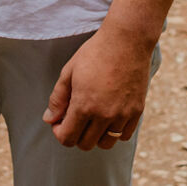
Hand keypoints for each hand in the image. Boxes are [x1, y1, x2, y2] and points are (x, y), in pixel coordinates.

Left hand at [43, 23, 152, 150]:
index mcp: (84, 105)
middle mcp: (104, 115)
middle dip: (75, 135)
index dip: (59, 133)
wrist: (126, 41)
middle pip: (86, 144)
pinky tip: (108, 116)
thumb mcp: (69, 72)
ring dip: (95, 136)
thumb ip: (58, 99)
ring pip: (106, 143)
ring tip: (92, 118)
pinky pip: (124, 135)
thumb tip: (49, 120)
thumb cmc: (94, 53)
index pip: (68, 138)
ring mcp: (123, 115)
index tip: (59, 121)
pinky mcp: (137, 111)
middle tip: (74, 118)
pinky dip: (114, 132)